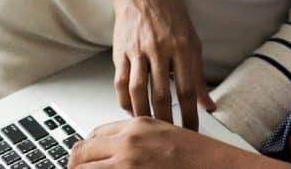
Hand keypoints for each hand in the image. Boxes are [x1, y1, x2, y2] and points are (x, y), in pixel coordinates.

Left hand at [67, 118, 275, 168]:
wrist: (215, 165)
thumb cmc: (196, 154)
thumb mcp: (164, 133)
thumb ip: (138, 135)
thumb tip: (117, 144)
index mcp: (136, 125)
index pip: (94, 134)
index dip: (86, 149)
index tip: (83, 158)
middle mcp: (128, 142)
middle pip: (81, 151)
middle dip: (75, 164)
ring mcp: (128, 163)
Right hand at [110, 0, 215, 129]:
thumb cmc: (170, 15)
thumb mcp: (192, 40)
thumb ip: (199, 74)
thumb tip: (209, 104)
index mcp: (182, 46)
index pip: (187, 89)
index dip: (189, 114)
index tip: (191, 131)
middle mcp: (160, 48)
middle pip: (162, 93)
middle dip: (166, 120)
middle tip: (170, 136)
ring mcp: (138, 50)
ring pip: (138, 90)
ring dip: (144, 113)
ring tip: (150, 128)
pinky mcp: (121, 52)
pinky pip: (120, 82)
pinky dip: (125, 101)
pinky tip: (131, 110)